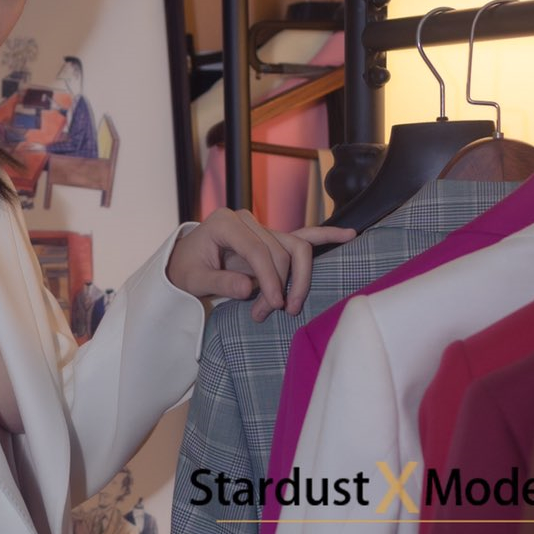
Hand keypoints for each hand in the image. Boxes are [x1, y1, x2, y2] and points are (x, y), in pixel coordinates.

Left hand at [165, 210, 356, 322]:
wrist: (184, 263)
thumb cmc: (186, 270)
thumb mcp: (194, 280)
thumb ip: (220, 282)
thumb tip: (248, 288)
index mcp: (224, 223)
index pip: (258, 249)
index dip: (270, 279)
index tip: (274, 306)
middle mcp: (246, 219)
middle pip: (281, 250)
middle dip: (280, 286)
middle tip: (266, 314)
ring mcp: (261, 226)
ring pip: (297, 247)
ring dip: (297, 279)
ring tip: (288, 307)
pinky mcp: (272, 237)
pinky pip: (304, 235)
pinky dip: (326, 236)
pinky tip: (350, 235)